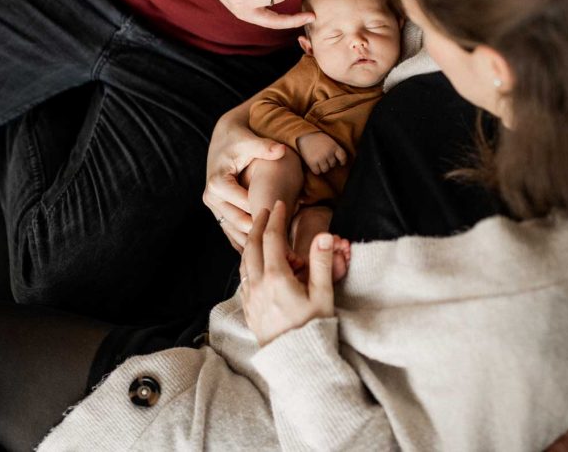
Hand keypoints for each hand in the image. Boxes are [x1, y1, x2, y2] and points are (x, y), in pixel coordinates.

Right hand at [204, 109, 287, 250]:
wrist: (224, 136)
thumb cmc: (238, 138)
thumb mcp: (249, 141)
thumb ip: (264, 147)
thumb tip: (280, 150)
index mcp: (218, 183)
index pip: (245, 205)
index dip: (266, 214)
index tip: (288, 223)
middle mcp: (211, 197)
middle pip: (239, 222)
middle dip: (262, 232)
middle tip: (286, 244)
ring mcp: (213, 206)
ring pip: (234, 231)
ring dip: (254, 242)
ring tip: (279, 251)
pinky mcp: (218, 210)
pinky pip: (231, 230)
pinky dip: (246, 241)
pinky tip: (265, 251)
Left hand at [240, 201, 336, 345]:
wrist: (296, 363)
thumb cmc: (314, 329)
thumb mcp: (323, 296)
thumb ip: (322, 263)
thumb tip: (324, 235)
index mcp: (276, 278)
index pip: (273, 238)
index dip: (276, 218)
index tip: (280, 205)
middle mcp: (258, 285)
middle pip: (253, 245)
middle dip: (260, 225)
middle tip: (267, 210)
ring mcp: (250, 297)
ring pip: (244, 260)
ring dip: (251, 242)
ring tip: (261, 232)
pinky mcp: (248, 309)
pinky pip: (243, 277)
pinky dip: (248, 261)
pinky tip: (255, 261)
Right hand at [297, 132, 346, 174]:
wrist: (303, 134)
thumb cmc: (316, 137)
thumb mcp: (328, 140)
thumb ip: (334, 149)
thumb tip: (337, 161)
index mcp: (334, 146)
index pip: (343, 157)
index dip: (343, 161)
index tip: (341, 163)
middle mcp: (328, 153)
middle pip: (333, 164)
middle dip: (328, 162)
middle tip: (322, 156)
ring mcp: (320, 158)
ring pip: (325, 169)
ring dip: (322, 167)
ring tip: (318, 160)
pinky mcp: (312, 162)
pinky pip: (317, 172)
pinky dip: (316, 170)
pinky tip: (313, 164)